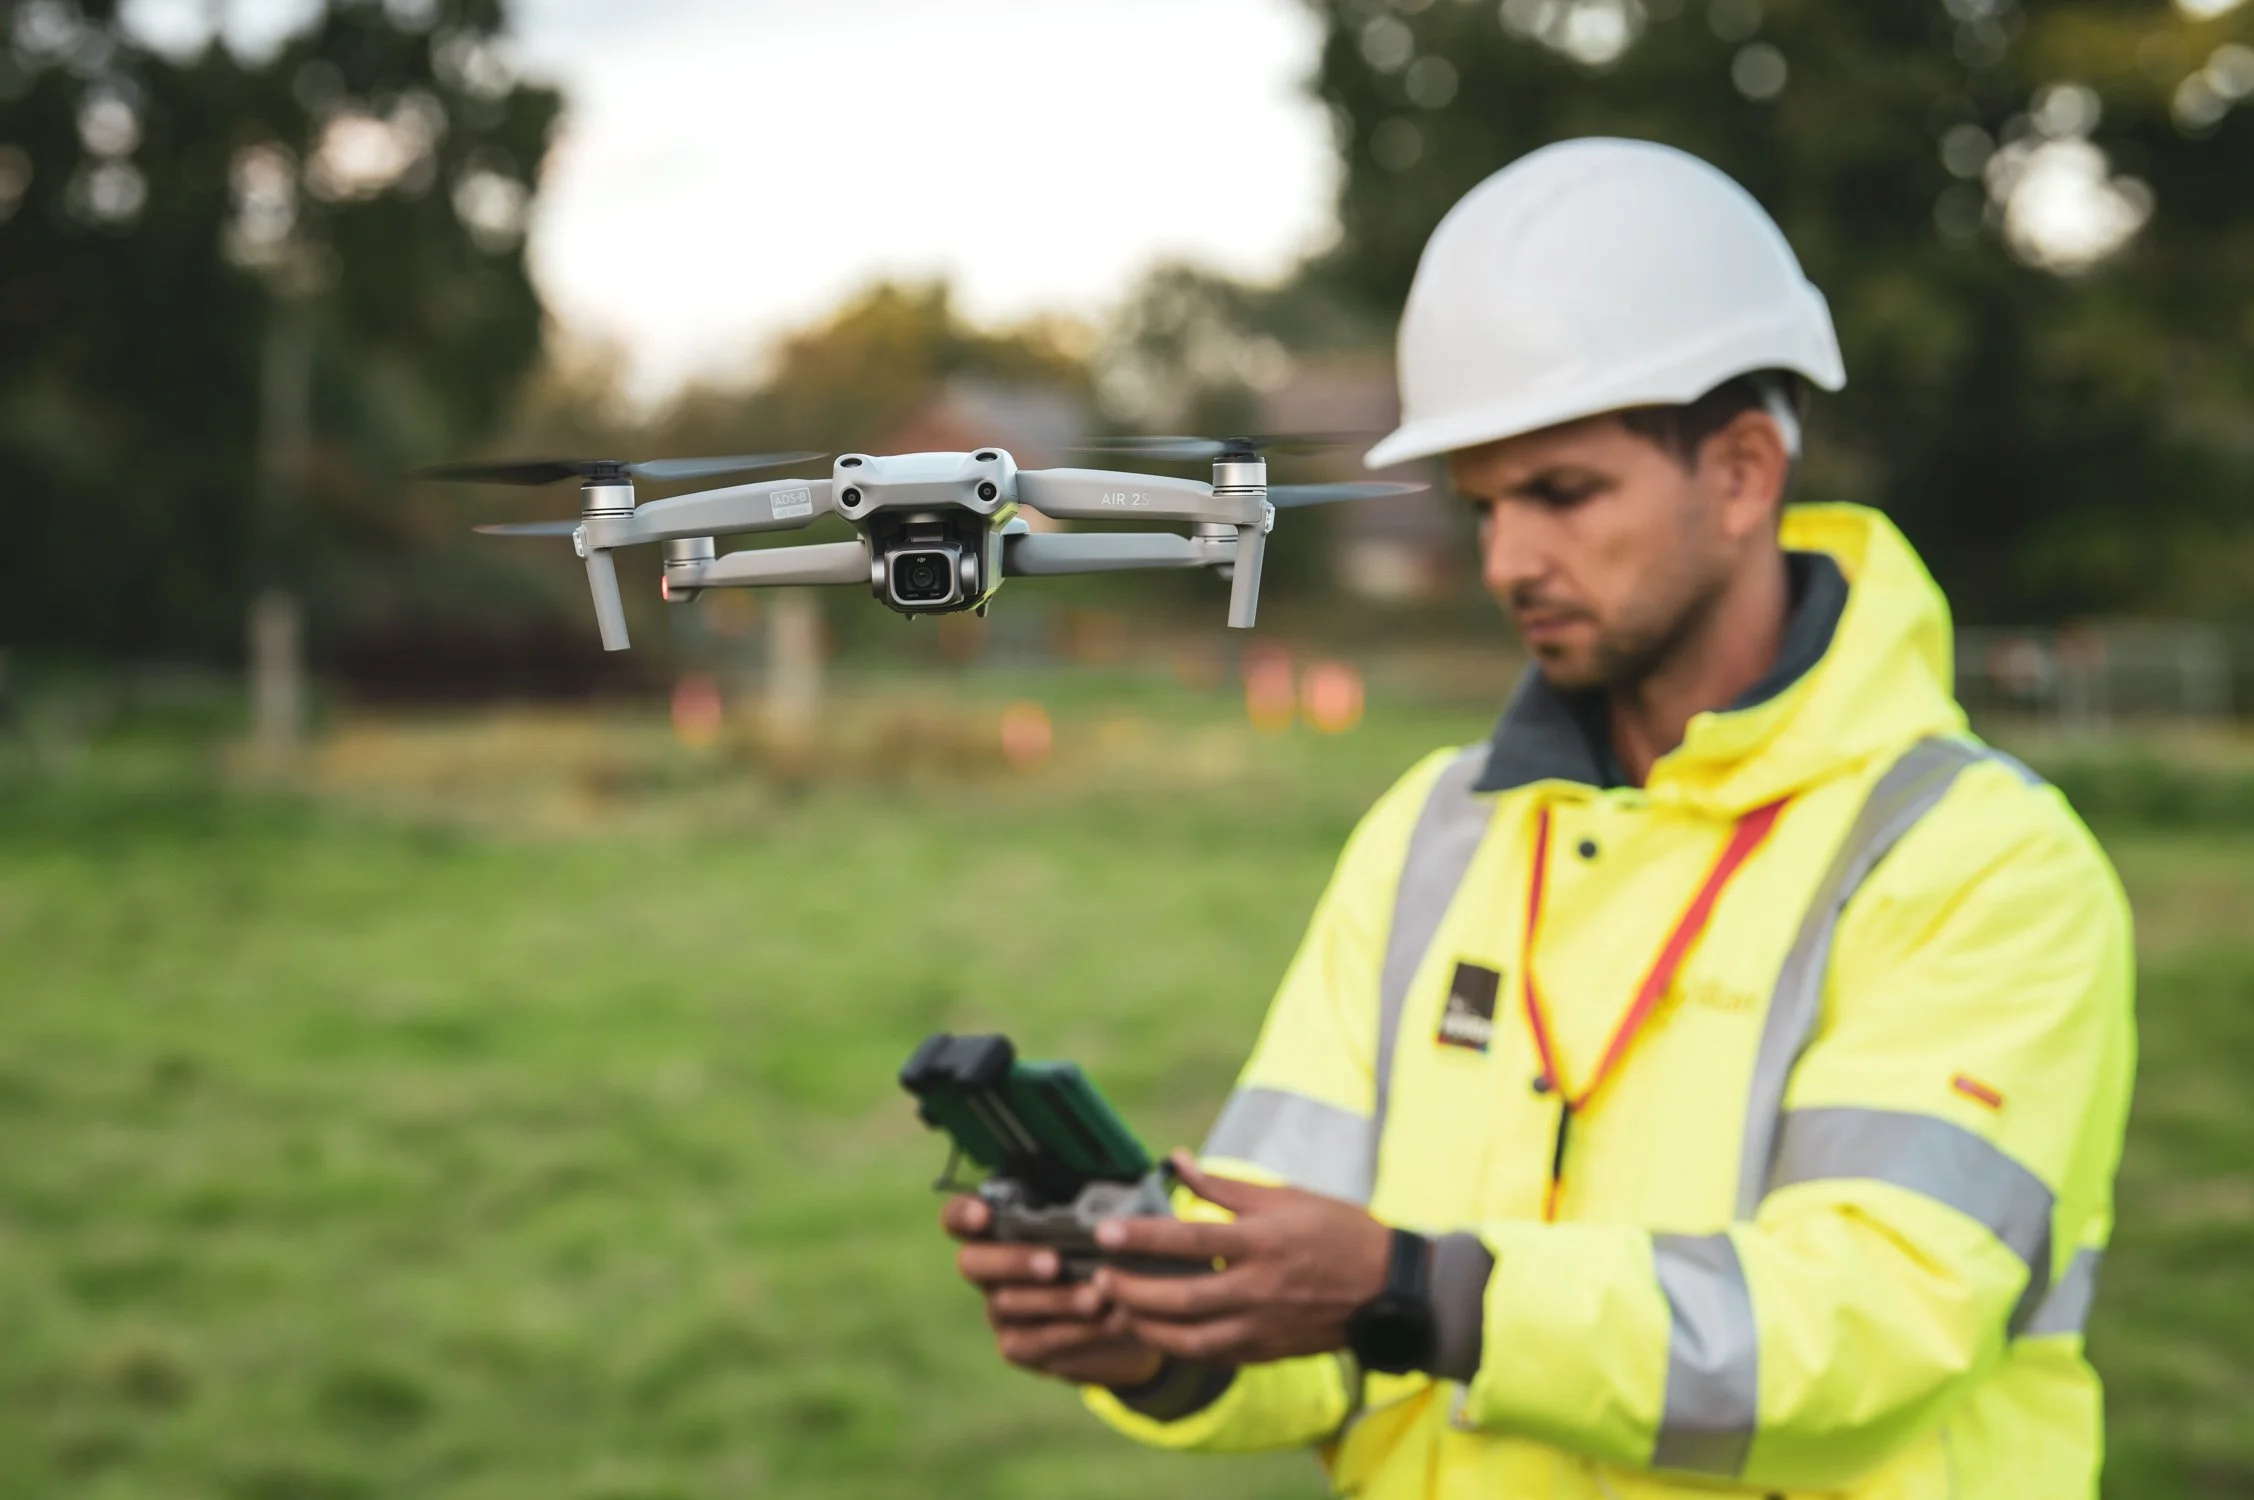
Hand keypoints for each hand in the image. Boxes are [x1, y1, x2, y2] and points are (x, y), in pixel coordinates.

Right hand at [943, 1193, 1166, 1388]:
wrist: (1129, 1312)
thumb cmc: (1106, 1250)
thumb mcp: (1099, 1222)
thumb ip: (1089, 1203)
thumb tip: (1106, 1182)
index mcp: (999, 1228)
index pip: (957, 1218)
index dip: (962, 1214)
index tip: (983, 1215)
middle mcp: (989, 1269)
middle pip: (971, 1262)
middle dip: (1012, 1260)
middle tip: (1052, 1263)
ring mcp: (999, 1309)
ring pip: (1008, 1302)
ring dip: (1054, 1299)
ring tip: (1096, 1296)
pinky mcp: (1018, 1345)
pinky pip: (1035, 1340)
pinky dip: (1073, 1331)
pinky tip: (1107, 1322)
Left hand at [1089, 1151, 1392, 1365]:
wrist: (1387, 1288)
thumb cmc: (1337, 1232)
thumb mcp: (1285, 1197)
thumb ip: (1225, 1188)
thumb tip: (1177, 1162)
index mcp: (1263, 1243)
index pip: (1190, 1241)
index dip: (1143, 1238)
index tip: (1105, 1232)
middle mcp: (1259, 1289)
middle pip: (1180, 1299)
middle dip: (1131, 1292)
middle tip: (1098, 1278)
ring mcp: (1262, 1327)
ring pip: (1189, 1340)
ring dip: (1145, 1328)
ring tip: (1117, 1309)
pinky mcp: (1265, 1351)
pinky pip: (1211, 1356)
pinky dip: (1176, 1347)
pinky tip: (1155, 1332)